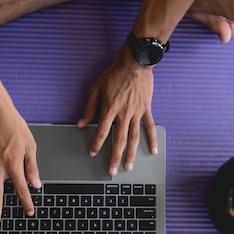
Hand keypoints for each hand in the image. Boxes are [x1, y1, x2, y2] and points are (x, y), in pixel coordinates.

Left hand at [77, 50, 158, 175]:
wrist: (135, 63)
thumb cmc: (114, 74)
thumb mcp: (96, 88)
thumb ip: (89, 107)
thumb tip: (81, 123)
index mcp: (110, 109)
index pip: (102, 131)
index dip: (96, 143)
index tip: (92, 153)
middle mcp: (123, 114)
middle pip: (119, 140)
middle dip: (114, 157)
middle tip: (112, 170)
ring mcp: (136, 113)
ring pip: (134, 138)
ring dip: (131, 154)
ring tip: (128, 167)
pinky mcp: (146, 110)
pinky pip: (149, 127)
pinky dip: (151, 140)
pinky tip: (152, 151)